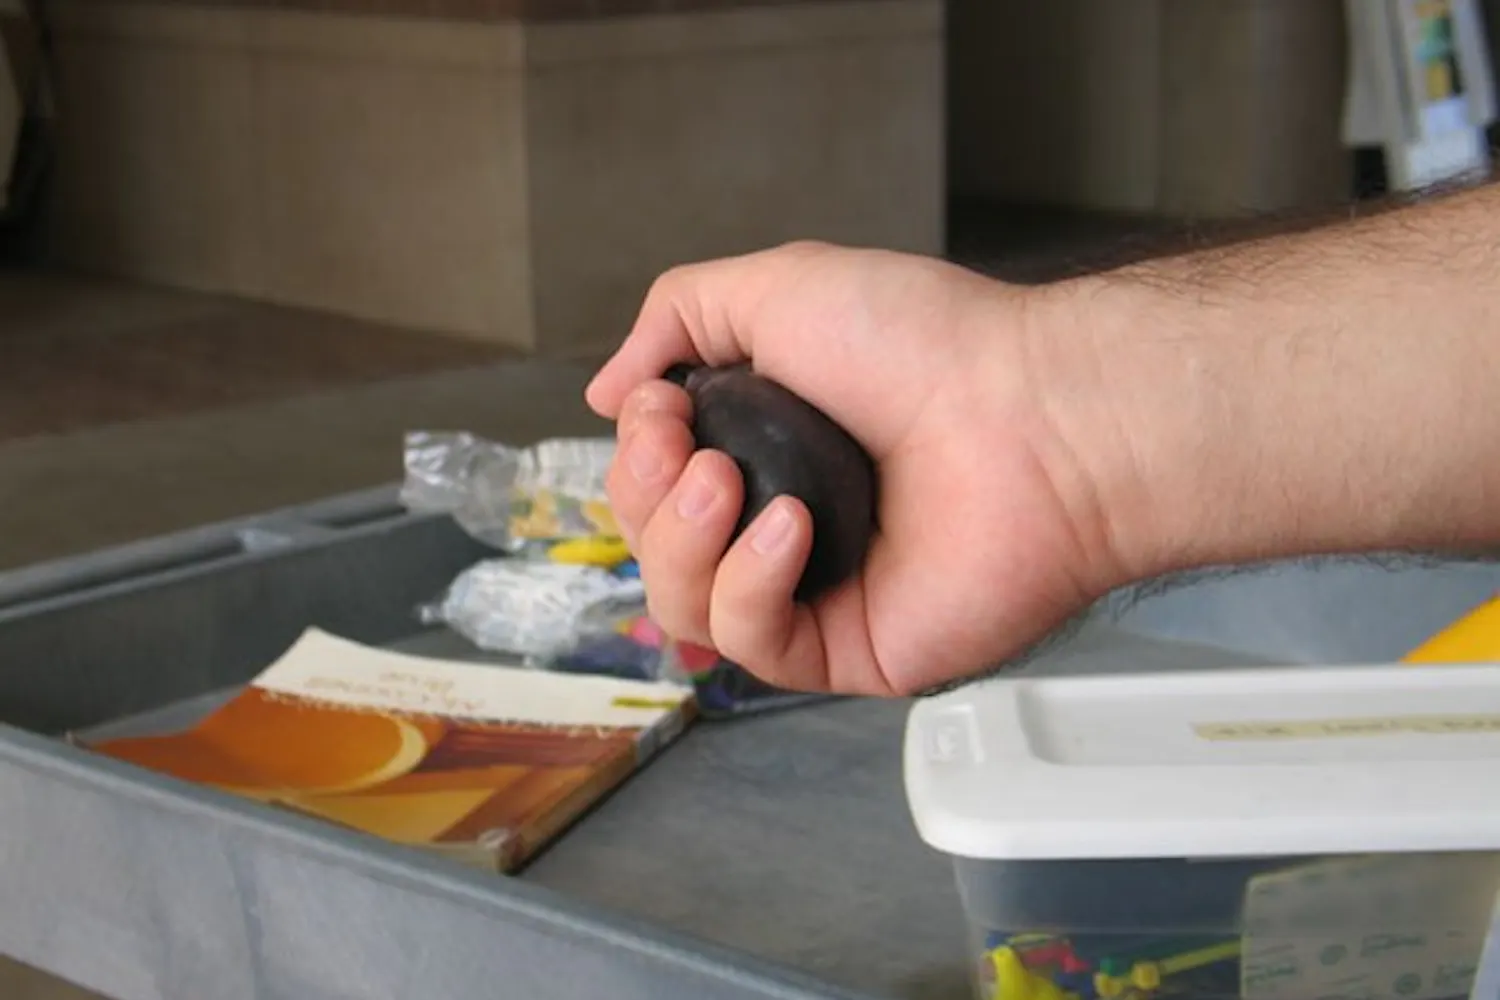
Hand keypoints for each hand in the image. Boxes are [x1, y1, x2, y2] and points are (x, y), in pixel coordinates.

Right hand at [585, 241, 1129, 695]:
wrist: (1030, 412)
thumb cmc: (926, 344)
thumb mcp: (777, 288)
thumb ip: (677, 317)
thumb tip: (607, 394)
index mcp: (765, 447)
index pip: (652, 485)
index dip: (634, 455)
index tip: (661, 407)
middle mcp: (781, 523)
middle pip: (652, 549)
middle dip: (644, 495)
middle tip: (685, 444)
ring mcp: (814, 592)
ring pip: (684, 607)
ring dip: (683, 542)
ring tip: (731, 484)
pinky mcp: (848, 649)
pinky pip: (754, 644)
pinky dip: (750, 585)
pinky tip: (790, 530)